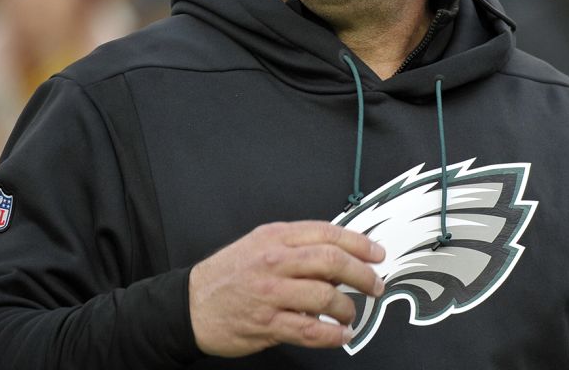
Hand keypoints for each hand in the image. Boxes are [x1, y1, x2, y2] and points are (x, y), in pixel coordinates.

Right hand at [188, 221, 385, 356]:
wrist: (191, 304)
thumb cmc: (228, 275)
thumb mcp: (260, 245)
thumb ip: (297, 246)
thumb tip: (339, 256)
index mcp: (275, 237)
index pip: (327, 233)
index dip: (359, 243)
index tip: (376, 254)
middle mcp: (274, 261)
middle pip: (332, 262)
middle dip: (362, 275)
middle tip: (374, 285)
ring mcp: (271, 293)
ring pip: (325, 296)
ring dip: (348, 308)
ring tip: (350, 314)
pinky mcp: (267, 323)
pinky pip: (310, 330)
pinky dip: (333, 335)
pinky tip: (340, 334)